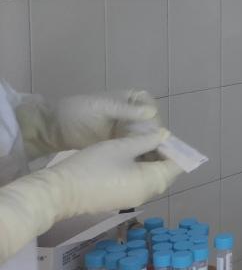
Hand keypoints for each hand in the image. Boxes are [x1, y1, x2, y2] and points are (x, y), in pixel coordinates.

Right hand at [0, 129, 182, 262]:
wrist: (60, 192)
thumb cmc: (93, 166)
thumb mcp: (121, 147)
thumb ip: (146, 140)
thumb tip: (165, 135)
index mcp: (151, 182)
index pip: (176, 166)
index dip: (176, 150)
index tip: (168, 135)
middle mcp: (147, 194)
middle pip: (166, 173)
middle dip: (165, 154)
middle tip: (156, 135)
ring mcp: (134, 198)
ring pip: (153, 178)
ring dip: (152, 161)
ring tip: (145, 141)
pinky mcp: (121, 199)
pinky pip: (140, 182)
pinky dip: (142, 169)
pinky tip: (132, 156)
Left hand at [18, 90, 160, 158]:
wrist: (56, 128)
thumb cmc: (77, 112)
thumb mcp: (102, 108)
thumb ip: (126, 110)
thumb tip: (152, 112)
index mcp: (137, 99)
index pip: (154, 115)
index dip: (156, 129)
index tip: (155, 142)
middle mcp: (139, 114)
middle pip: (154, 131)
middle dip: (155, 144)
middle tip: (156, 160)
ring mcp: (132, 130)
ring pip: (148, 142)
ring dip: (149, 153)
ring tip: (151, 168)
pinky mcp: (124, 144)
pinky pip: (137, 151)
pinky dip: (140, 159)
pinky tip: (142, 169)